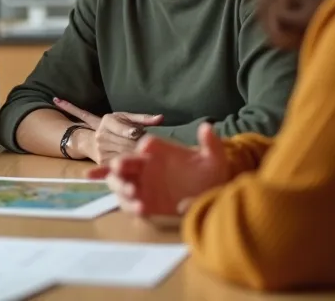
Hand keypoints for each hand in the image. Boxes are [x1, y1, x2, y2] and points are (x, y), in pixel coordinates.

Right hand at [54, 97, 162, 164]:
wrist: (95, 140)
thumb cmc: (118, 127)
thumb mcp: (127, 118)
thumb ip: (144, 118)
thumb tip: (161, 118)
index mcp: (108, 121)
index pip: (121, 128)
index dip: (131, 131)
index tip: (138, 134)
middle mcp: (101, 136)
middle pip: (125, 143)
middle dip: (139, 146)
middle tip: (152, 149)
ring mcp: (101, 150)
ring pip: (124, 155)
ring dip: (137, 156)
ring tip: (147, 156)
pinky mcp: (103, 162)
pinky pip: (120, 165)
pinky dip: (131, 166)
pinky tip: (139, 165)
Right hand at [87, 122, 231, 221]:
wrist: (211, 202)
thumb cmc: (211, 176)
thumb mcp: (215, 160)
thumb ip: (212, 144)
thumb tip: (207, 126)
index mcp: (160, 151)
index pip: (146, 144)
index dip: (142, 148)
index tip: (143, 152)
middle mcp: (146, 166)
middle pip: (124, 162)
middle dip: (119, 166)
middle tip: (120, 170)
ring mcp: (142, 185)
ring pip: (120, 182)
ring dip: (120, 186)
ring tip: (132, 193)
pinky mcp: (143, 204)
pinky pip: (129, 204)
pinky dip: (130, 206)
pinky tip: (141, 209)